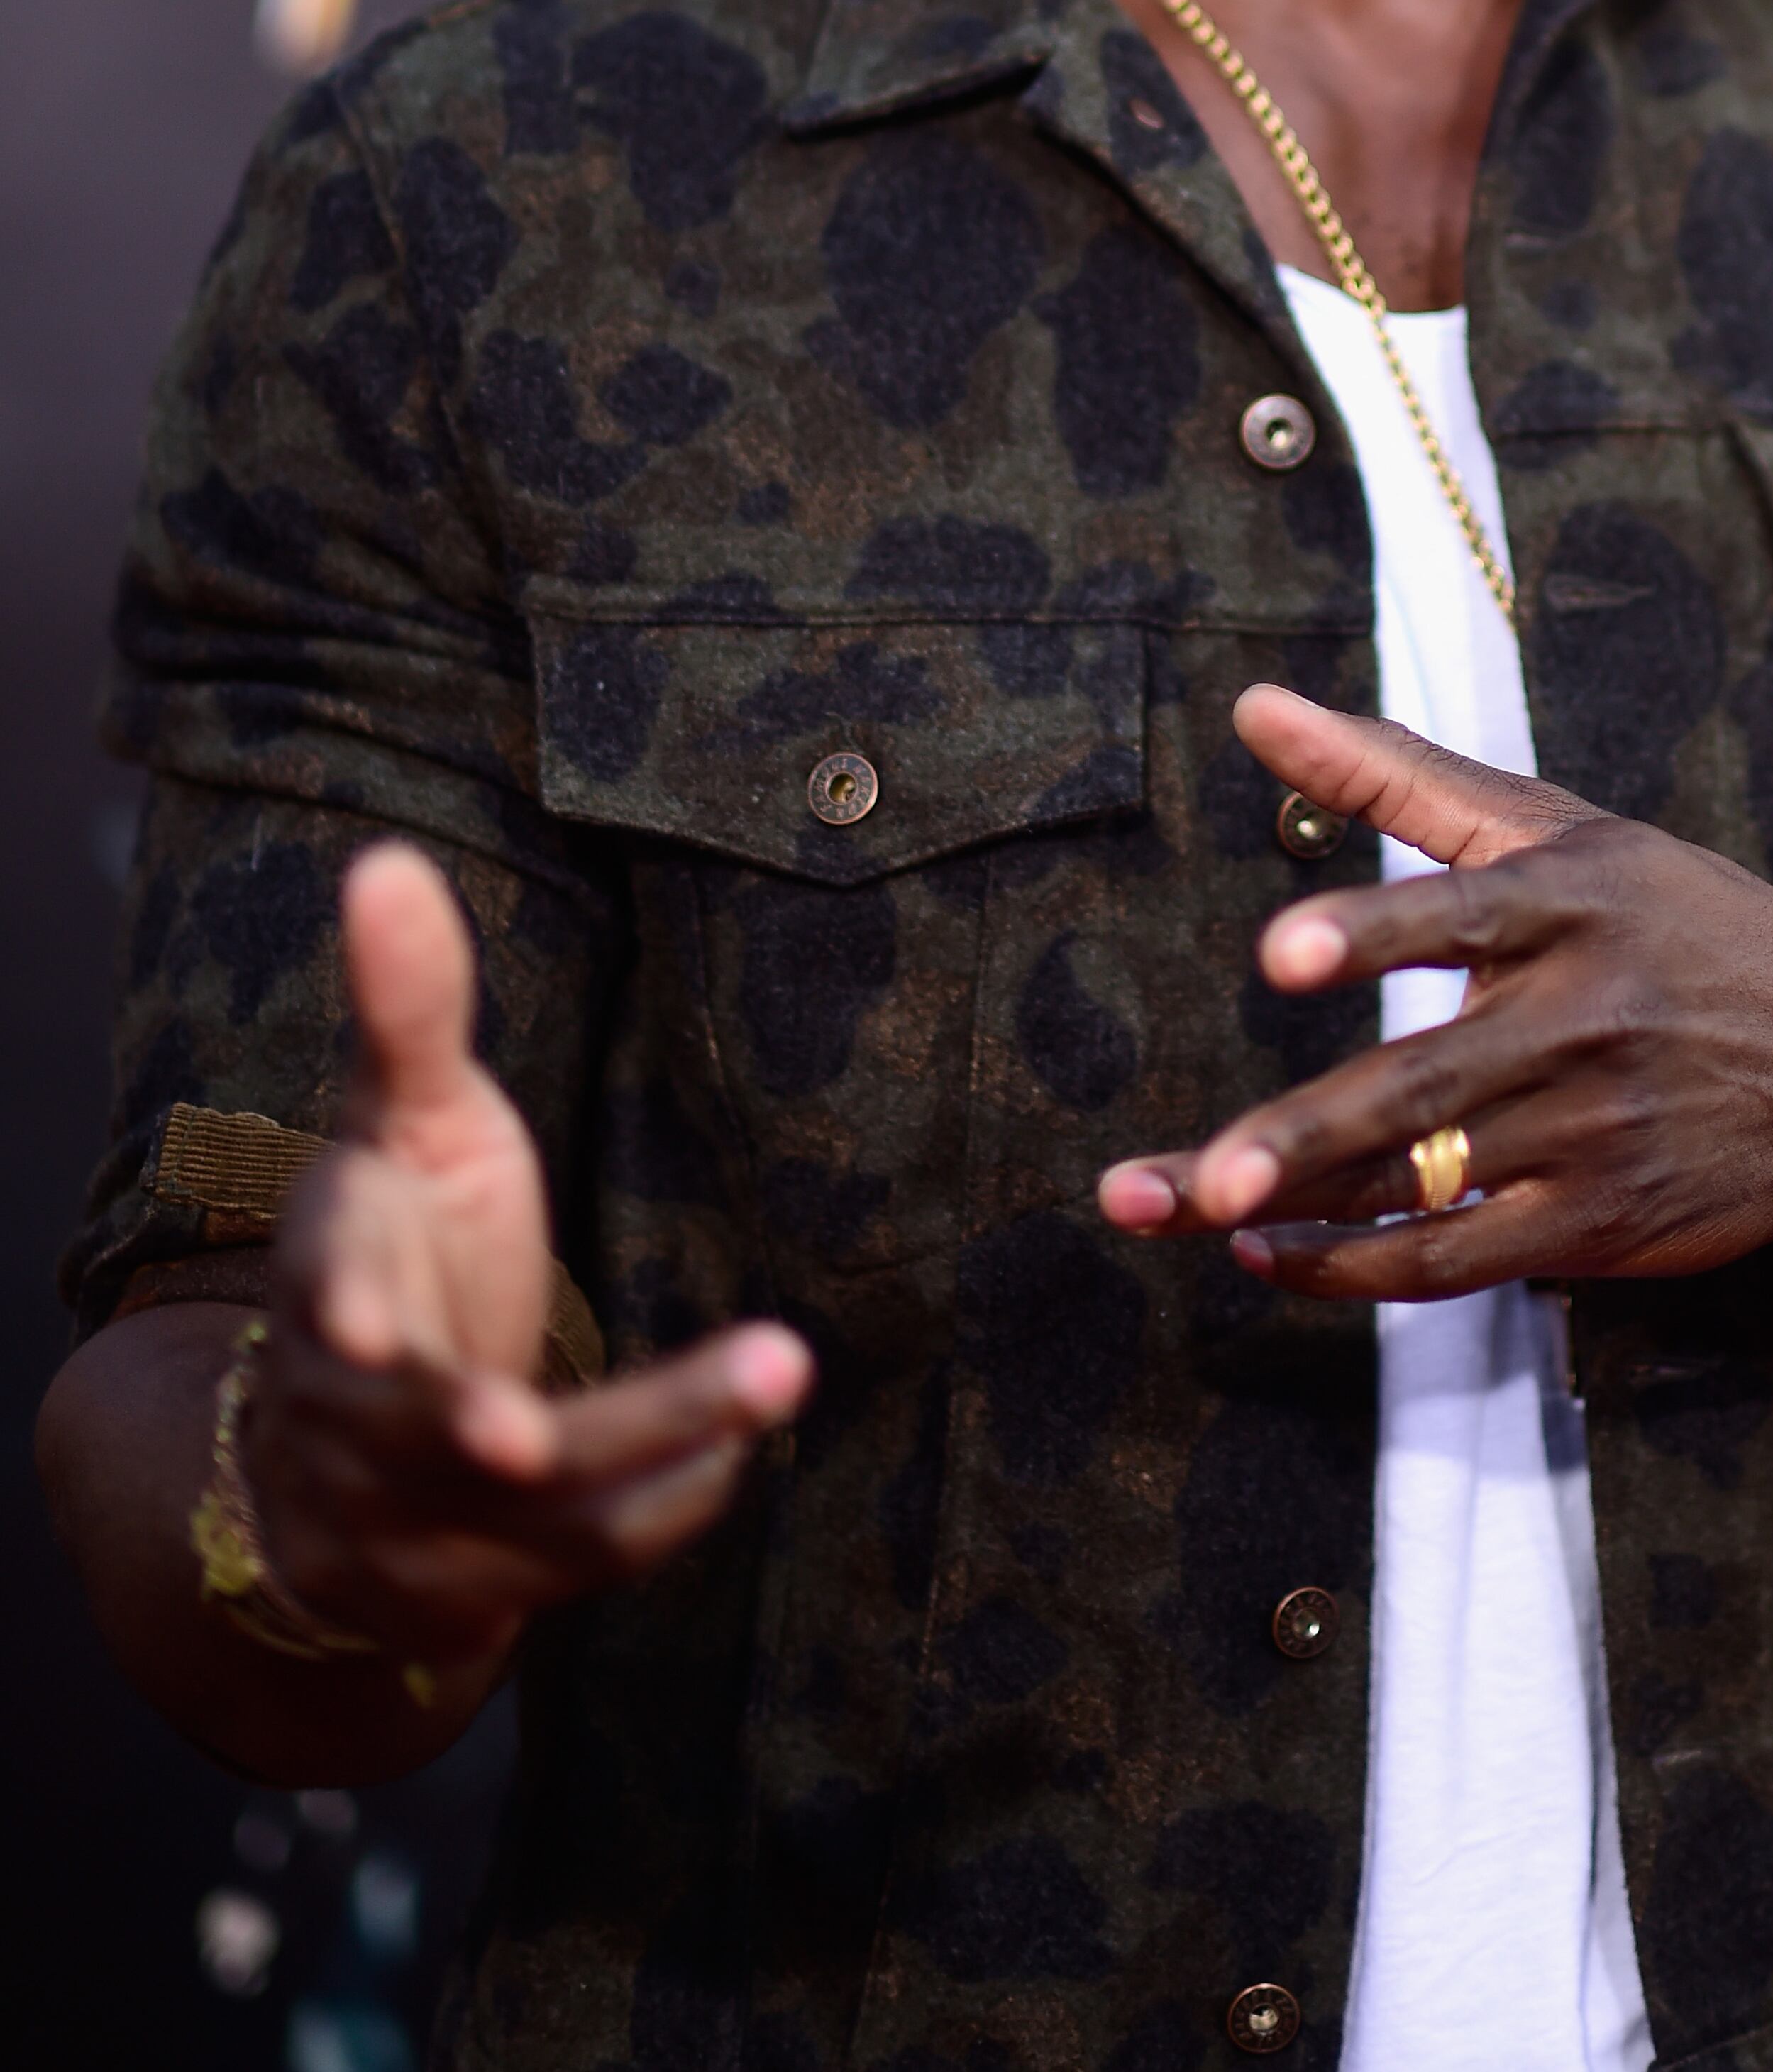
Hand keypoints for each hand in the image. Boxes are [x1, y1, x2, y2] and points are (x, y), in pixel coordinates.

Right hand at [245, 843, 810, 1666]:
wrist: (337, 1462)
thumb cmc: (399, 1242)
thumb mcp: (398, 1124)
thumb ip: (408, 1009)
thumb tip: (383, 859)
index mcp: (337, 1278)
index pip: (329, 1293)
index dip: (349, 1313)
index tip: (371, 1333)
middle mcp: (359, 1412)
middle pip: (427, 1421)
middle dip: (479, 1426)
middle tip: (522, 1432)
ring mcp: (414, 1514)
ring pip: (530, 1500)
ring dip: (648, 1444)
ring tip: (771, 1372)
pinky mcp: (486, 1584)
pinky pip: (579, 1557)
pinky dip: (658, 1508)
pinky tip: (737, 1450)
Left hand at [1096, 686, 1772, 1298]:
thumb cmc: (1678, 923)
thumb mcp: (1559, 830)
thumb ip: (1396, 775)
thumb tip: (1252, 707)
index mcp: (1571, 902)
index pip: (1458, 915)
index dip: (1370, 934)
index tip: (1281, 951)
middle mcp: (1582, 1019)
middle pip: (1423, 1082)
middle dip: (1306, 1134)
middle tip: (1207, 1175)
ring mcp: (1593, 1132)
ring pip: (1427, 1180)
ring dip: (1307, 1207)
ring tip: (1200, 1210)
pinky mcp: (1599, 1222)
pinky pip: (1463, 1258)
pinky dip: (1366, 1269)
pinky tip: (1275, 1259)